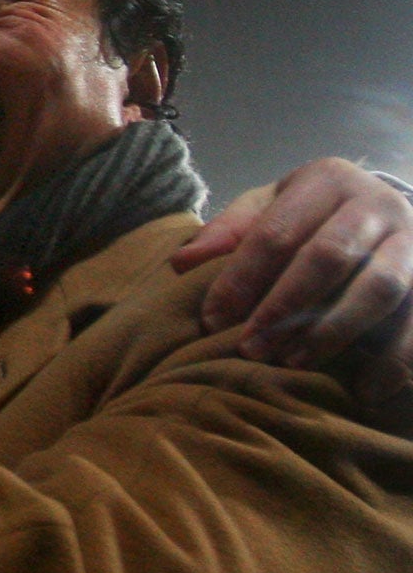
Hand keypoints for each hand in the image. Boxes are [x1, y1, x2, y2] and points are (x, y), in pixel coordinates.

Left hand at [171, 156, 412, 401]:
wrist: (385, 210)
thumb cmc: (309, 217)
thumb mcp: (268, 209)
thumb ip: (228, 233)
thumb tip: (181, 263)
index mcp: (327, 181)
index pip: (276, 232)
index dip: (241, 278)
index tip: (212, 321)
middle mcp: (377, 204)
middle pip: (329, 257)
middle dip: (285, 307)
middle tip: (250, 349)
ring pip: (379, 287)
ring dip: (334, 331)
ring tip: (294, 364)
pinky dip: (395, 359)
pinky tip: (366, 391)